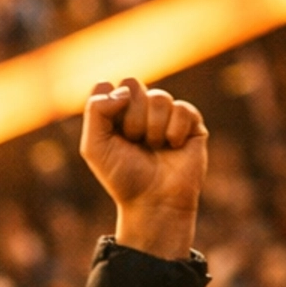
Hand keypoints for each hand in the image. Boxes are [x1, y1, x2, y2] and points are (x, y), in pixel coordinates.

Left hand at [80, 78, 207, 260]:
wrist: (153, 202)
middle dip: (131, 117)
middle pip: (132, 84)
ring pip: (159, 96)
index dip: (110, 108)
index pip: (109, 87)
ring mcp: (167, 115)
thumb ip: (96, 110)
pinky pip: (182, 108)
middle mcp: (141, 110)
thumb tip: (122, 90)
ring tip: (154, 147)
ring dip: (152, 128)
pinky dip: (174, 131)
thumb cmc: (123, 177)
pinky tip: (173, 147)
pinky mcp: (191, 122)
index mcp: (116, 113)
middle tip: (134, 142)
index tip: (114, 134)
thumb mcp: (94, 146)